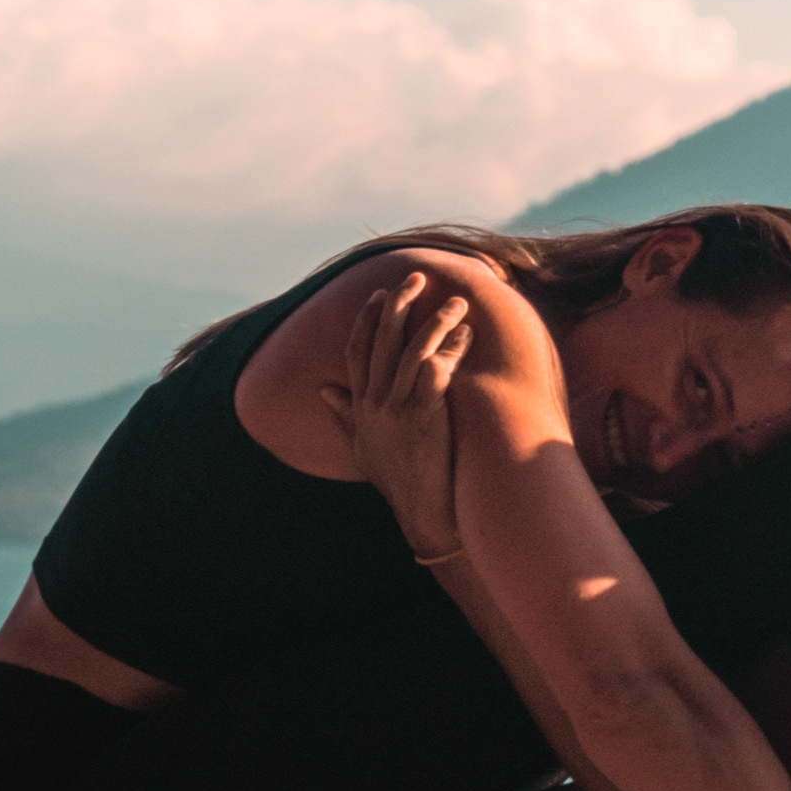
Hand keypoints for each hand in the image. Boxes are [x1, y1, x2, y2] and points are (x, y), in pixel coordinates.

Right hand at [322, 270, 472, 558]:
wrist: (421, 513)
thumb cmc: (397, 479)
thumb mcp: (362, 445)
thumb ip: (344, 413)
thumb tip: (323, 389)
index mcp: (360, 406)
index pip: (357, 350)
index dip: (366, 319)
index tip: (379, 293)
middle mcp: (374, 404)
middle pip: (382, 342)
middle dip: (398, 305)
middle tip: (416, 276)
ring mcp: (397, 411)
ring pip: (412, 352)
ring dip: (434, 321)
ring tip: (456, 301)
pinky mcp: (423, 418)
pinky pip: (436, 373)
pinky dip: (450, 350)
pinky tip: (466, 335)